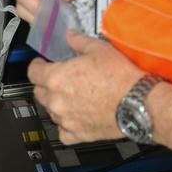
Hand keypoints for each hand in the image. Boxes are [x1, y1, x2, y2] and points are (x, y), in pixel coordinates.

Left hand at [28, 31, 142, 143]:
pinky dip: (66, 125)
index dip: (37, 66)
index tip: (41, 65)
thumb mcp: (100, 49)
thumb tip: (71, 37)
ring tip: (71, 97)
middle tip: (59, 80)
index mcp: (57, 78)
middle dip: (46, 85)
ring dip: (56, 104)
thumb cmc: (121, 78)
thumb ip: (80, 42)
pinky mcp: (78, 134)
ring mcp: (66, 119)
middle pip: (39, 93)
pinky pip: (63, 132)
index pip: (32, 72)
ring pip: (50, 112)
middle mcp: (57, 100)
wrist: (139, 103)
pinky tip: (75, 118)